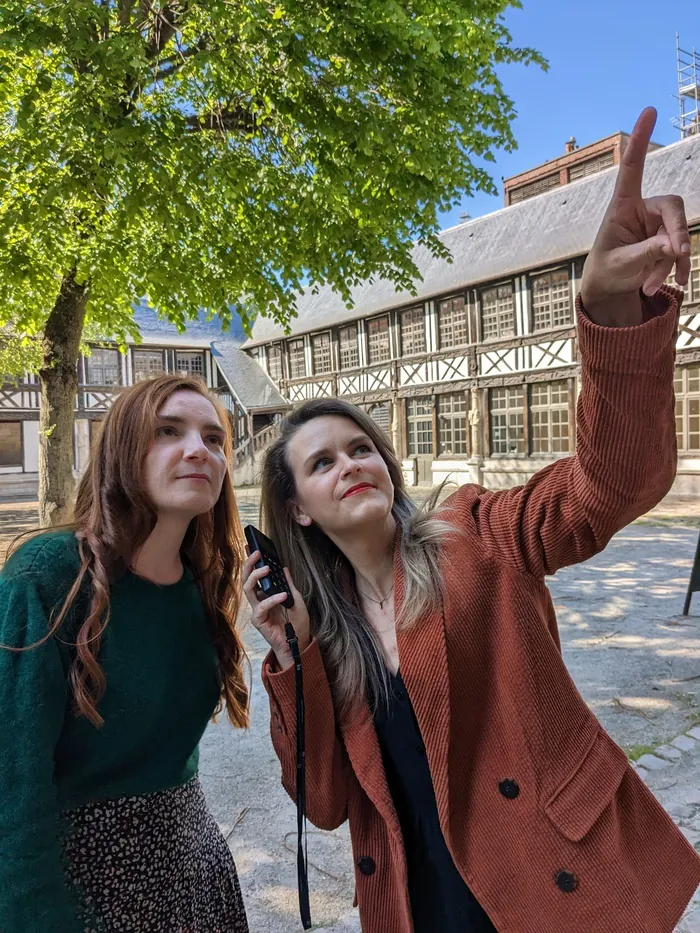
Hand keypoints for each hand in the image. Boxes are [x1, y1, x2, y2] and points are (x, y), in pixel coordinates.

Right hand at [242, 551, 310, 669]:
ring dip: (256, 576)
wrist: (299, 642)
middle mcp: (258, 600)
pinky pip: (261, 607)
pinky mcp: (259, 620)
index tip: (252, 547)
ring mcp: (257, 610)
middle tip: (257, 553)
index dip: (252, 562)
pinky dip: (272, 599)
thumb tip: (284, 568)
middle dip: (249, 564)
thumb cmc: (296, 622)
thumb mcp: (296, 598)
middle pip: (247, 578)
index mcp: (265, 594)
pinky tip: (283, 595)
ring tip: (267, 568)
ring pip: (248, 589)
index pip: (255, 575)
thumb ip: (288, 584)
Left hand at [581, 106, 690, 325]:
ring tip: (648, 287)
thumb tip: (674, 246)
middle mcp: (642, 210)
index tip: (649, 110)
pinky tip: (666, 285)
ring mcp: (657, 225)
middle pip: (673, 207)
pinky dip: (674, 269)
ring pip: (679, 234)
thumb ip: (645, 253)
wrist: (608, 289)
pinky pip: (679, 251)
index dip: (640, 139)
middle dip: (679, 232)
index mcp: (622, 206)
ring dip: (671, 262)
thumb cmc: (605, 272)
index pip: (632, 168)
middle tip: (679, 255)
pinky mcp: (667, 240)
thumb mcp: (620, 265)